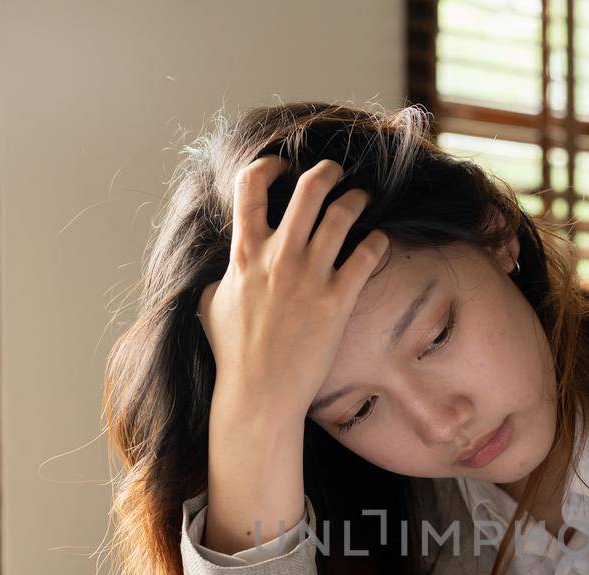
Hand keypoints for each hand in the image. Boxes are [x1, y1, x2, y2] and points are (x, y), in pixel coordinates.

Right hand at [197, 155, 388, 414]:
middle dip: (327, 171)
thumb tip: (224, 265)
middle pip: (308, 188)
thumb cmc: (234, 355)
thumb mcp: (210, 305)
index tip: (281, 167)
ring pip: (342, 214)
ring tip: (362, 200)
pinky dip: (377, 241)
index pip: (250, 185)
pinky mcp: (337, 300)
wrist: (260, 394)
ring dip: (356, 199)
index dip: (268, 165)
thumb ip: (221, 275)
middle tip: (336, 173)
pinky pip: (367, 254)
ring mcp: (310, 277)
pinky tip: (378, 242)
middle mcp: (278, 257)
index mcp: (244, 253)